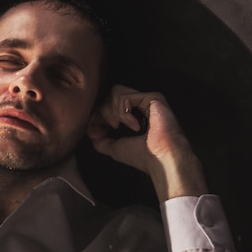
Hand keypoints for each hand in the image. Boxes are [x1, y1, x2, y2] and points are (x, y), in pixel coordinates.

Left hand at [87, 85, 207, 201]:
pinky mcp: (153, 97)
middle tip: (112, 127)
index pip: (109, 102)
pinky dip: (123, 112)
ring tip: (121, 125)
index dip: (99, 112)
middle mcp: (141, 104)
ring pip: (116, 92)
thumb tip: (90, 131)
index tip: (96, 127)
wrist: (161, 160)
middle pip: (110, 94)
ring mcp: (147, 99)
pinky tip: (134, 125)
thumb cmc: (144, 157)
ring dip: (114, 111)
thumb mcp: (114, 148)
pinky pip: (125, 96)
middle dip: (104, 111)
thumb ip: (101, 139)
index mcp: (134, 114)